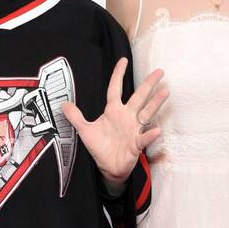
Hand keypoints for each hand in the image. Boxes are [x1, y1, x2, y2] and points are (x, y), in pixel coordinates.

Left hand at [59, 58, 168, 183]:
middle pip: (139, 97)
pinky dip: (150, 135)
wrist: (108, 167)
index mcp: (113, 111)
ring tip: (165, 92)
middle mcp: (126, 117)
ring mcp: (133, 129)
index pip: (115, 88)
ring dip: (155, 103)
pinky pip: (144, 138)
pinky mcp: (136, 144)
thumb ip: (75, 116)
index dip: (118, 74)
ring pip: (147, 113)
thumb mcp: (85, 130)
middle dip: (148, 84)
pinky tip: (156, 130)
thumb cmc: (101, 147)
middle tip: (159, 71)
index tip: (123, 60)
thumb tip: (63, 104)